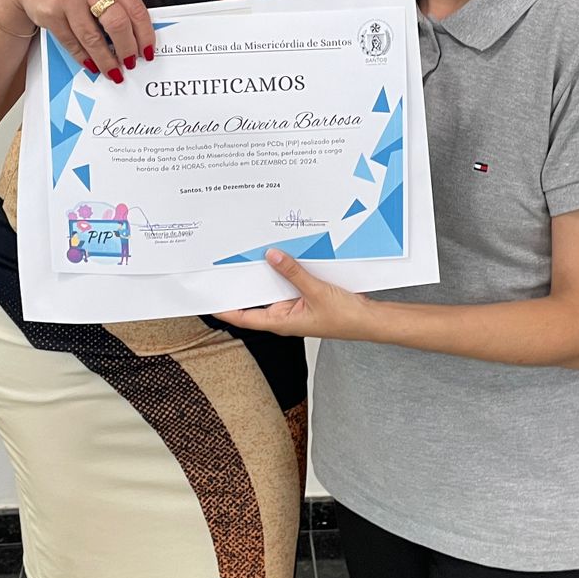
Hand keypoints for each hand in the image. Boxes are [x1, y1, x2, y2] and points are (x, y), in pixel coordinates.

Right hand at [0, 0, 154, 81]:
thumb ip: (118, 1)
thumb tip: (137, 36)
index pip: (135, 8)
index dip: (144, 34)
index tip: (148, 51)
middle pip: (117, 23)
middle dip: (127, 49)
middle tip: (130, 63)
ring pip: (92, 37)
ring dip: (105, 59)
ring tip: (112, 70)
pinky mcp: (50, 12)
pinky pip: (71, 42)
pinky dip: (83, 56)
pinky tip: (91, 63)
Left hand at [215, 250, 375, 339]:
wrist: (370, 320)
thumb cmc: (346, 318)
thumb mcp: (316, 291)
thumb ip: (293, 273)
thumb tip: (272, 256)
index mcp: (281, 322)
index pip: (243, 317)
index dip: (224, 308)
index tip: (208, 297)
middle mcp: (284, 315)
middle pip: (255, 300)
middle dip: (242, 284)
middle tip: (225, 265)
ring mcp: (295, 307)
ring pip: (272, 289)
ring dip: (264, 274)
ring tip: (249, 255)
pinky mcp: (306, 297)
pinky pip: (288, 283)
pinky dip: (283, 271)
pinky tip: (279, 256)